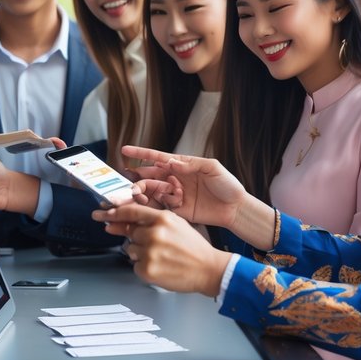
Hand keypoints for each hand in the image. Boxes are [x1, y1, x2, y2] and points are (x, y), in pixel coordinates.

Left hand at [98, 203, 229, 297]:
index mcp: (163, 219)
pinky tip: (161, 267)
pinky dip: (145, 268)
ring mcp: (150, 252)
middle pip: (130, 233)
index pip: (131, 212)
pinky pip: (135, 267)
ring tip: (162, 257)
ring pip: (131, 250)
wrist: (209, 269)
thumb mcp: (176, 225)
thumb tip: (125, 222)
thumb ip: (152, 221)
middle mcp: (154, 234)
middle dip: (139, 240)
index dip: (115, 213)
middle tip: (157, 247)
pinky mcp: (148, 270)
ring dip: (141, 254)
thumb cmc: (193, 248)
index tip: (104, 214)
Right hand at [122, 146, 246, 228]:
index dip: (141, 153)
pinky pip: (160, 206)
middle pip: (150, 176)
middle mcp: (175, 179)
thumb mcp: (213, 168)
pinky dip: (155, 204)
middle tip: (128, 182)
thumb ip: (191, 163)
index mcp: (182, 166)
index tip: (125, 150)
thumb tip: (171, 161)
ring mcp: (175, 194)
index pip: (157, 158)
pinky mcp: (177, 209)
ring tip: (136, 195)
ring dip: (143, 192)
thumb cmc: (228, 185)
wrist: (236, 209)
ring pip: (152, 191)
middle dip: (137, 177)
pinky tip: (158, 204)